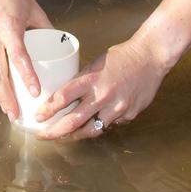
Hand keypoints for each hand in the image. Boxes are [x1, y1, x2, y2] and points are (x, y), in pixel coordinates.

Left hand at [35, 38, 167, 139]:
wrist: (152, 56)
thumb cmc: (124, 55)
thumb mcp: (98, 62)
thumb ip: (83, 80)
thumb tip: (67, 96)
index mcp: (93, 79)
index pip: (63, 97)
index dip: (47, 110)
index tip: (37, 117)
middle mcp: (103, 95)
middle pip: (73, 122)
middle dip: (54, 132)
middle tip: (42, 135)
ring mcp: (117, 108)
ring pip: (92, 130)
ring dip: (76, 134)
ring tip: (65, 136)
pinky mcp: (129, 115)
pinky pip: (111, 124)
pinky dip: (103, 122)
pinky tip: (100, 118)